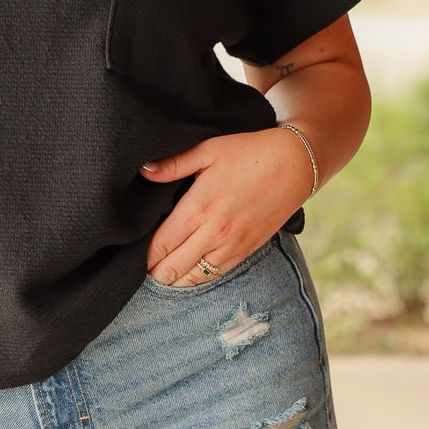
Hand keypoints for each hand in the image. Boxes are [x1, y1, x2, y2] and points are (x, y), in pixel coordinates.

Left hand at [139, 126, 315, 286]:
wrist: (295, 164)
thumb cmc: (249, 152)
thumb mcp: (209, 150)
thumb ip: (174, 163)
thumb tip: (144, 170)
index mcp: (200, 206)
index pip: (162, 245)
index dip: (145, 257)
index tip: (133, 257)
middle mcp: (215, 231)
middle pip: (173, 268)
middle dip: (155, 272)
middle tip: (142, 270)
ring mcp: (233, 244)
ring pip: (194, 278)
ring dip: (175, 279)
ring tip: (160, 275)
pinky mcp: (247, 250)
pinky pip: (216, 275)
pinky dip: (198, 279)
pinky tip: (186, 275)